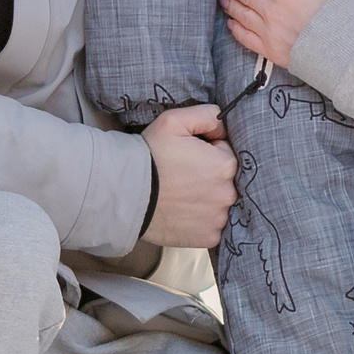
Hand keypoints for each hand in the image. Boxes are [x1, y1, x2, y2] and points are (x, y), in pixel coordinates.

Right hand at [141, 104, 237, 247]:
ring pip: (219, 205)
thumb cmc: (150, 155)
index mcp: (225, 164)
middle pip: (225, 181)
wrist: (125, 194)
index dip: (206, 152)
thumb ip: (207, 115)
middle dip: (208, 176)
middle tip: (182, 176)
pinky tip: (183, 213)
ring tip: (180, 196)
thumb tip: (222, 125)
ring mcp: (219, 218)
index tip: (187, 156)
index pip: (225, 154)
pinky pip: (212, 227)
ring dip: (206, 200)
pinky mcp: (208, 238)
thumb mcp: (174, 121)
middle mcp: (228, 193)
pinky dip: (201, 221)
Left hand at [221, 0, 353, 70]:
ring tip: (223, 0)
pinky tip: (232, 24)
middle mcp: (274, 11)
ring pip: (242, 16)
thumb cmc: (348, 14)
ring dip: (231, 5)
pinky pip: (246, 39)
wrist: (352, 54)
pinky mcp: (272, 51)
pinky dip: (236, 30)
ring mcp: (271, 33)